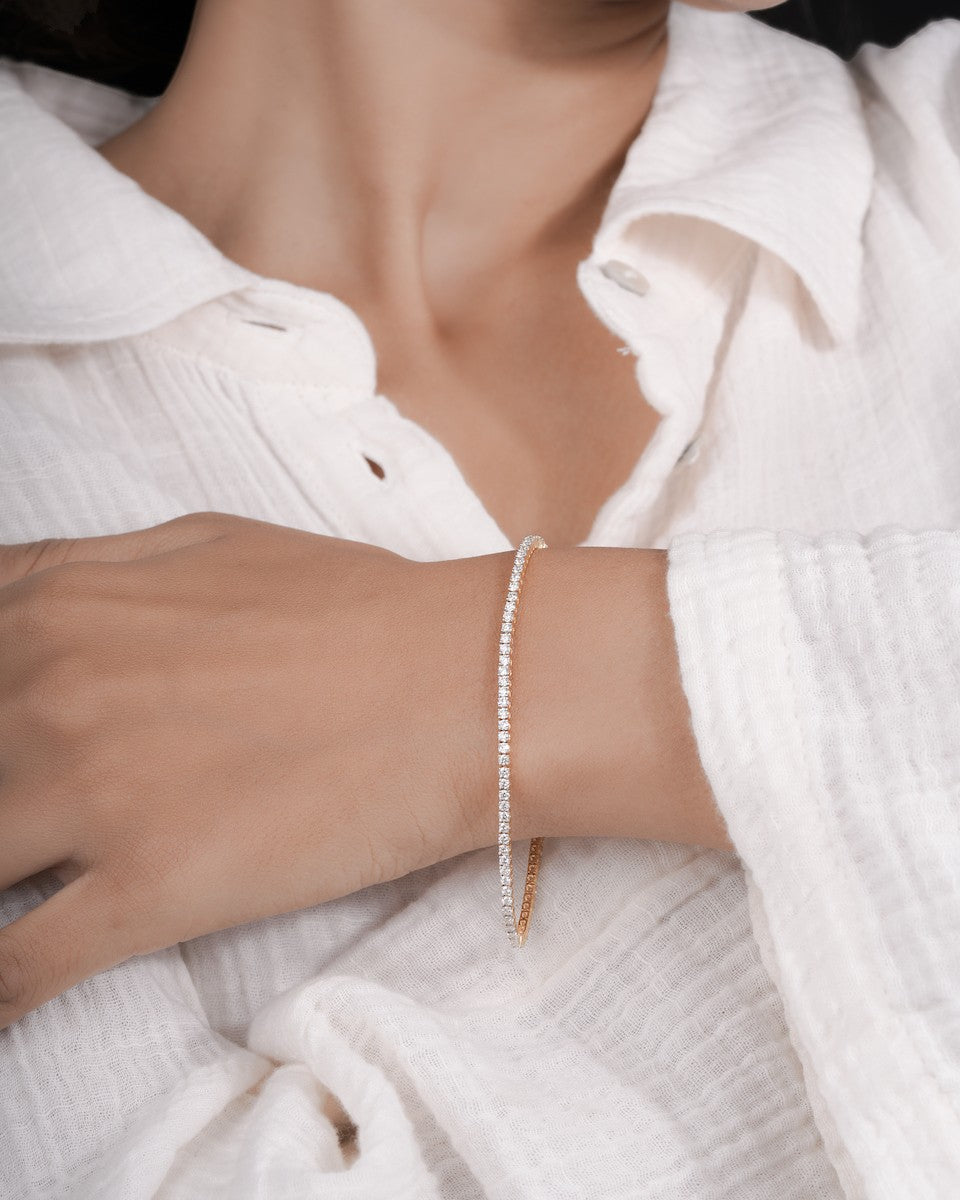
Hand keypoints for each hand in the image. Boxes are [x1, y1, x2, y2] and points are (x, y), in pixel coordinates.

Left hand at [0, 512, 503, 1028]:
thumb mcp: (199, 543)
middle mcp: (46, 695)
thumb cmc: (348, 608)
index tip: (5, 765)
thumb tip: (9, 605)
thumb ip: (78, 570)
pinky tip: (2, 1003)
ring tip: (26, 891)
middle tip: (34, 828)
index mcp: (55, 608)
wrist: (463, 683)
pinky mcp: (146, 891)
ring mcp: (90, 796)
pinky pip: (9, 970)